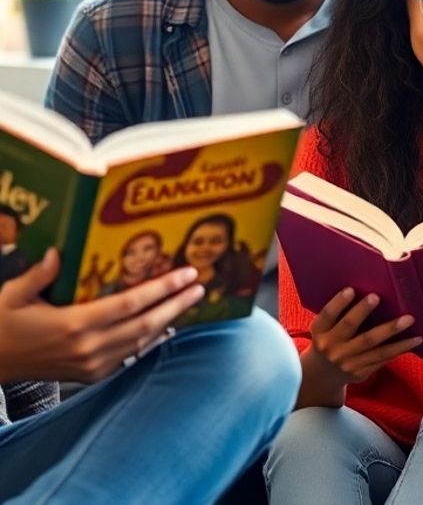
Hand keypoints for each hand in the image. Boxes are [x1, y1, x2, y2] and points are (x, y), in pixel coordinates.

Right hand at [0, 248, 205, 383]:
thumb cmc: (1, 326)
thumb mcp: (12, 295)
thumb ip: (40, 273)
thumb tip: (59, 252)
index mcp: (74, 324)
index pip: (131, 303)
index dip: (163, 288)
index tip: (186, 274)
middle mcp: (89, 347)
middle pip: (146, 322)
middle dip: (177, 303)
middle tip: (200, 285)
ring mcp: (93, 364)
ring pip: (142, 340)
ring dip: (169, 320)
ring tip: (189, 301)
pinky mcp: (92, 374)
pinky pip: (131, 354)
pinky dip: (151, 339)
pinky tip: (165, 326)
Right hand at [305, 289, 422, 388]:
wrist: (323, 376)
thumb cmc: (331, 339)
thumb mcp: (326, 328)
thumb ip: (340, 313)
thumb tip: (369, 286)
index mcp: (320, 332)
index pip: (328, 315)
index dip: (338, 303)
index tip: (351, 290)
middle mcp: (331, 347)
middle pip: (350, 327)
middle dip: (364, 311)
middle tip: (379, 297)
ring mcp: (346, 362)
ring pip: (373, 347)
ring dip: (394, 333)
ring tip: (410, 320)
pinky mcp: (360, 373)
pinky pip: (382, 359)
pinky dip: (398, 349)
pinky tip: (413, 340)